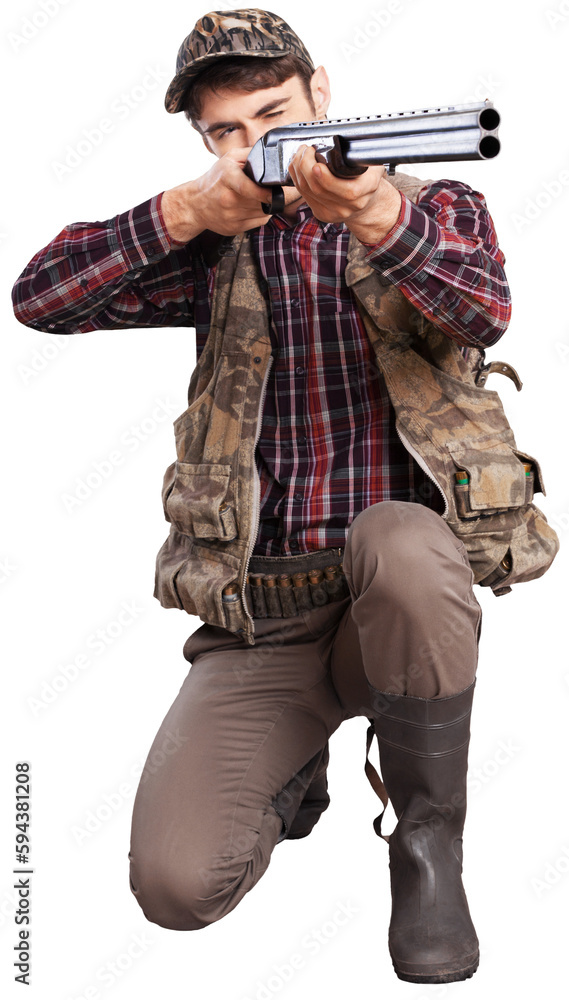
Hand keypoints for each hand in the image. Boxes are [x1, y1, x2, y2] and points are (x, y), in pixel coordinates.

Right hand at [162, 147, 271, 242]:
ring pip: (262, 213)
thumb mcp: (229, 159)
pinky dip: (261, 215)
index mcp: (227, 178)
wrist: (195, 204)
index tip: (274, 193)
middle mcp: (228, 199)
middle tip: (268, 190)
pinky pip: (258, 222)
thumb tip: (271, 153)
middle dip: (269, 196)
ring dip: (266, 206)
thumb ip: (250, 154)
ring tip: (258, 198)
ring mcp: (231, 216)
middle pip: (260, 201)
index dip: (265, 193)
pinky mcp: (234, 228)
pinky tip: (253, 208)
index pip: (249, 188)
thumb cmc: (215, 180)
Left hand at [287, 144, 401, 242]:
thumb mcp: (372, 166)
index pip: (344, 191)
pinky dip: (297, 178)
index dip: (326, 178)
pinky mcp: (321, 214)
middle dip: (306, 166)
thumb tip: (350, 142)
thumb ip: (363, 158)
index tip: (316, 164)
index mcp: (362, 193)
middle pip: (318, 189)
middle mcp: (347, 207)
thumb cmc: (367, 179)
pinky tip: (298, 166)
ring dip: (299, 169)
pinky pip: (304, 195)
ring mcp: (332, 213)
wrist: (365, 201)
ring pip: (307, 191)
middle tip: (306, 150)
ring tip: (301, 154)